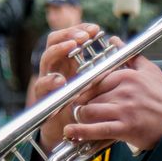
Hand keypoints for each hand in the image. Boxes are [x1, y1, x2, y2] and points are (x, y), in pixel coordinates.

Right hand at [31, 23, 102, 148]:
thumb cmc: (83, 105)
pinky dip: (50, 81)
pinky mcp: (43, 97)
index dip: (80, 30)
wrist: (68, 131)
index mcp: (68, 61)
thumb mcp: (95, 83)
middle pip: (54, 40)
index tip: (96, 30)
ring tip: (72, 46)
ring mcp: (47, 80)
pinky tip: (61, 80)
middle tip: (84, 37)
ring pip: (46, 58)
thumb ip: (104, 68)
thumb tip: (120, 50)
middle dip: (69, 34)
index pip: (70, 37)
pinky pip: (41, 86)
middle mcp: (56, 67)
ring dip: (58, 50)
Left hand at [61, 56, 161, 151]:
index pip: (97, 79)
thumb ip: (130, 56)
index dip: (85, 88)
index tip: (80, 93)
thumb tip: (114, 40)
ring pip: (90, 110)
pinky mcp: (125, 128)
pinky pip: (97, 128)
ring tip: (78, 119)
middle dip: (82, 103)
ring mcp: (124, 109)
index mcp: (129, 76)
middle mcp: (125, 91)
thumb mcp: (151, 72)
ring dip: (81, 116)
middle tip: (77, 107)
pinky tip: (71, 131)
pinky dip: (81, 130)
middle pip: (91, 95)